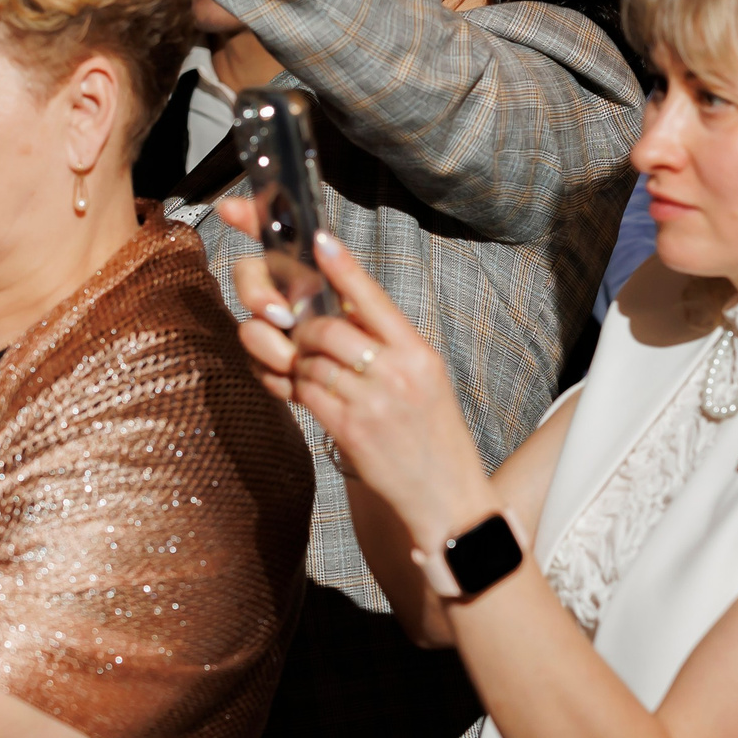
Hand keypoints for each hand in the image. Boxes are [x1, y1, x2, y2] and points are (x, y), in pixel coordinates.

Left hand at [220, 207, 500, 556]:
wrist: (446, 497)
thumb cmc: (433, 435)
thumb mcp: (426, 378)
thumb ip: (390, 344)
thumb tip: (346, 308)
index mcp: (419, 353)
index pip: (375, 299)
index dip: (343, 268)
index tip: (319, 241)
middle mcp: (397, 373)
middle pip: (328, 329)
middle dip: (304, 330)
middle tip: (300, 337)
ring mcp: (372, 402)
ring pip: (310, 361)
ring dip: (297, 362)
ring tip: (303, 369)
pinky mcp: (349, 430)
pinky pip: (304, 393)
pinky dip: (292, 386)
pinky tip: (295, 387)